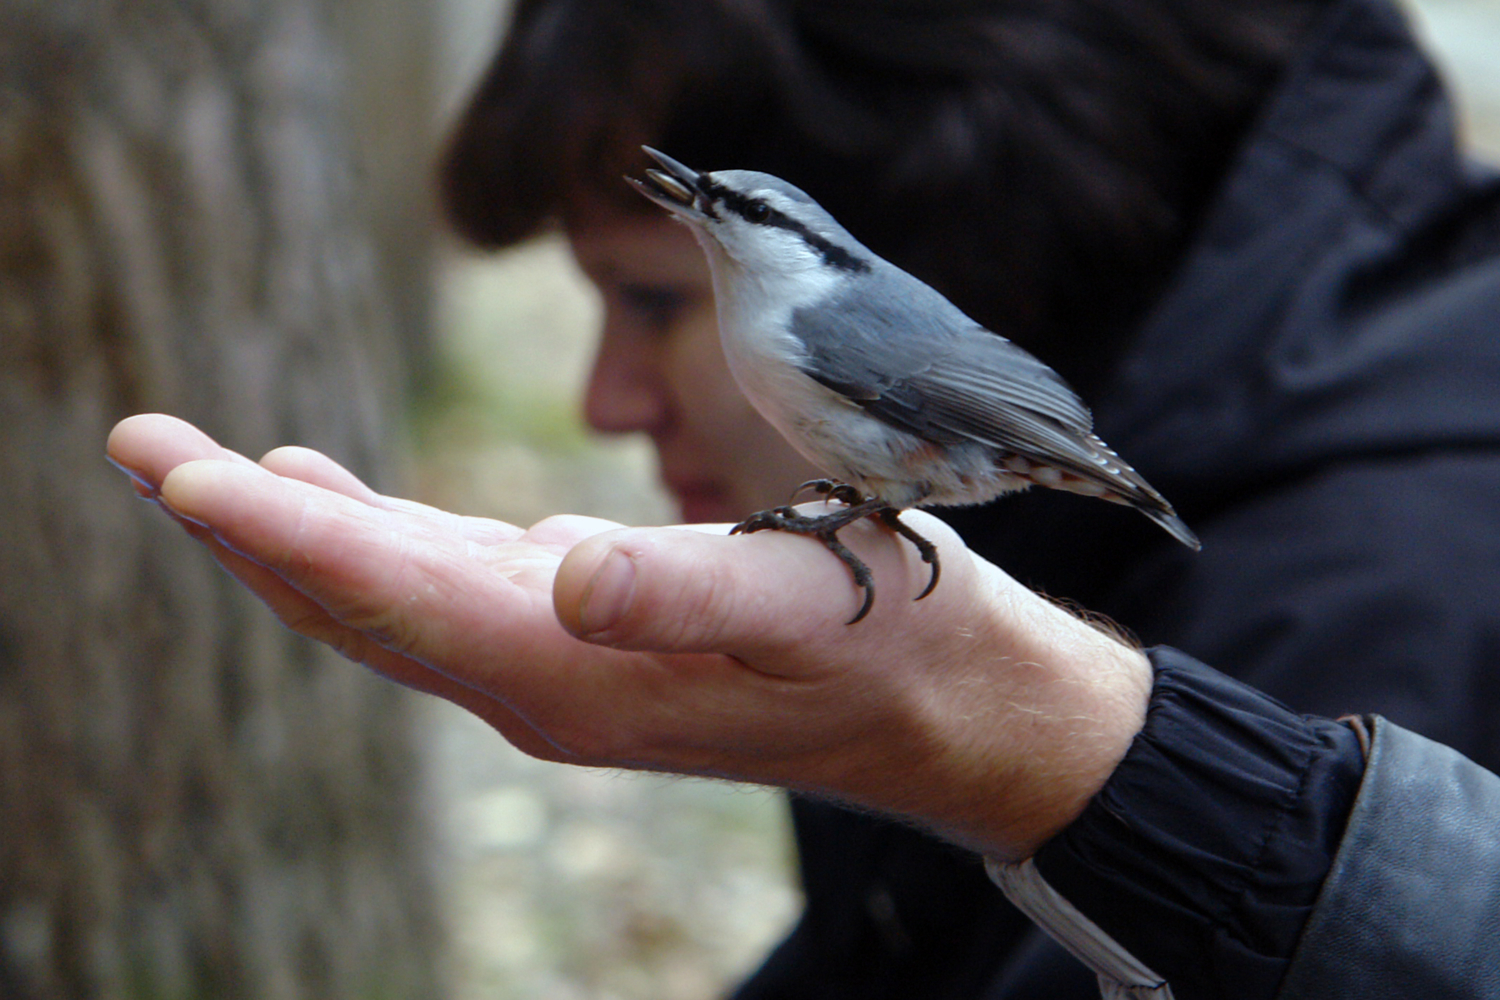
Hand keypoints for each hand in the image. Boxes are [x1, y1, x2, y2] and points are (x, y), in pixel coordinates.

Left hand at [107, 413, 1150, 860]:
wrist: (940, 710)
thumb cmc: (889, 646)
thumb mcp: (808, 606)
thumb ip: (684, 593)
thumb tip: (559, 568)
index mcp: (576, 675)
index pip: (393, 597)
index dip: (284, 534)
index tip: (183, 472)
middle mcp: (543, 680)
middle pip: (360, 605)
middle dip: (247, 529)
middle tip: (145, 446)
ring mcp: (560, 666)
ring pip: (393, 600)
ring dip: (296, 536)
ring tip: (211, 474)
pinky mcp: (588, 642)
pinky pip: (447, 593)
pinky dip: (376, 545)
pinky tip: (343, 508)